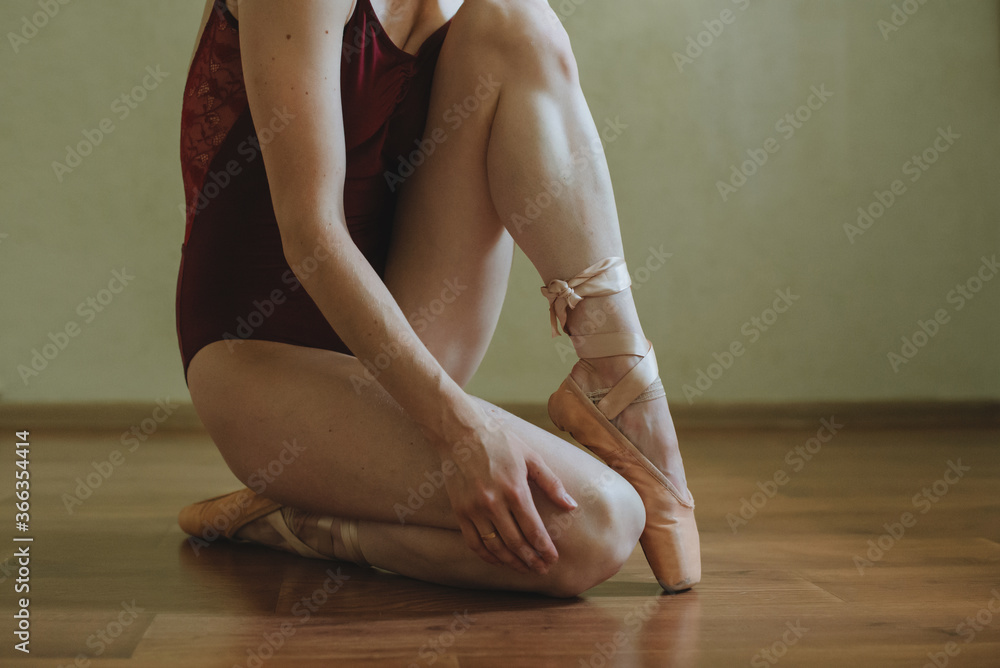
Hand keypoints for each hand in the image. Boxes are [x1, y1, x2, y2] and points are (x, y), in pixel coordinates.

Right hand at [438, 411, 577, 574]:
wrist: (460, 432)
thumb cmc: (499, 442)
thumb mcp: (531, 458)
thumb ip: (552, 484)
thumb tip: (571, 506)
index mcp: (515, 490)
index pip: (534, 530)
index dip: (545, 548)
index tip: (554, 559)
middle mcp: (493, 503)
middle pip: (516, 543)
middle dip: (532, 560)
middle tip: (542, 569)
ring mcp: (474, 509)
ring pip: (495, 547)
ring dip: (511, 562)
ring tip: (524, 568)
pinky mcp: (460, 511)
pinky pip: (474, 542)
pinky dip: (487, 555)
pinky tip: (499, 560)